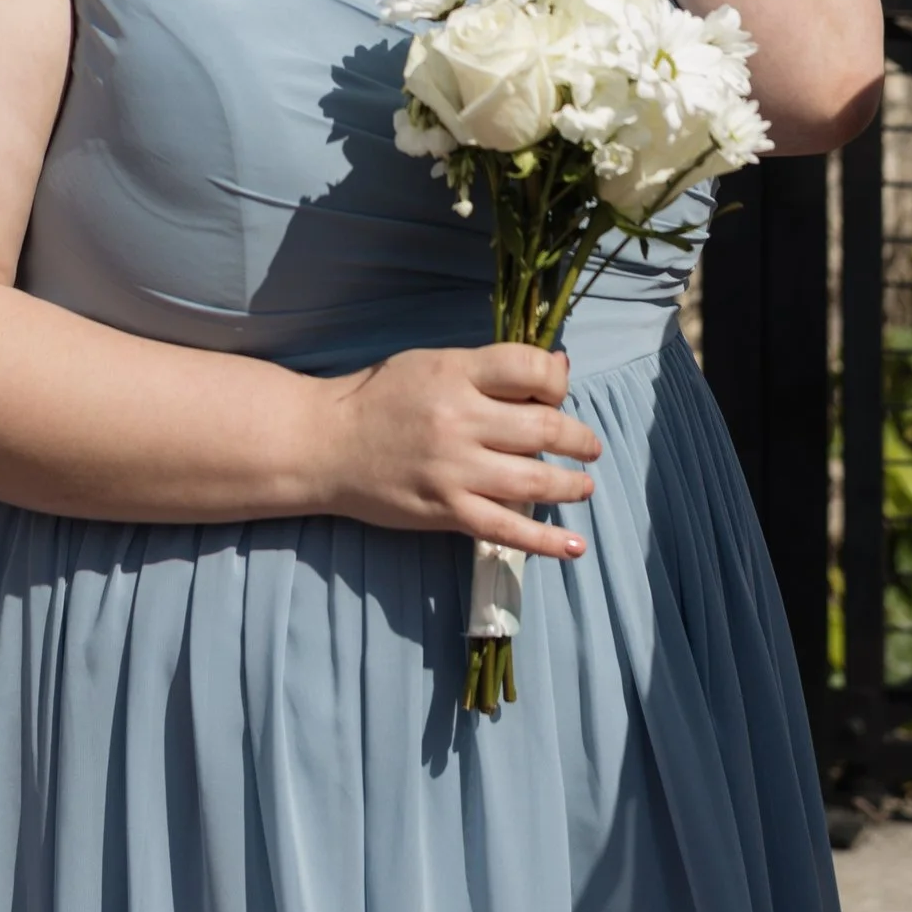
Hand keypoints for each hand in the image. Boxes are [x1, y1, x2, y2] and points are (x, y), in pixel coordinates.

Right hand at [320, 343, 600, 556]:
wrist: (322, 444)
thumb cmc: (378, 397)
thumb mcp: (430, 364)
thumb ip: (489, 369)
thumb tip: (557, 371)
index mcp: (455, 372)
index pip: (530, 368)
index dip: (557, 381)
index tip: (559, 394)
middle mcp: (459, 418)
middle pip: (543, 426)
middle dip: (578, 439)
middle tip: (589, 447)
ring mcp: (454, 468)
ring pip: (534, 479)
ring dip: (571, 485)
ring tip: (583, 486)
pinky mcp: (445, 510)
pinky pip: (506, 528)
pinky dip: (545, 541)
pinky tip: (573, 547)